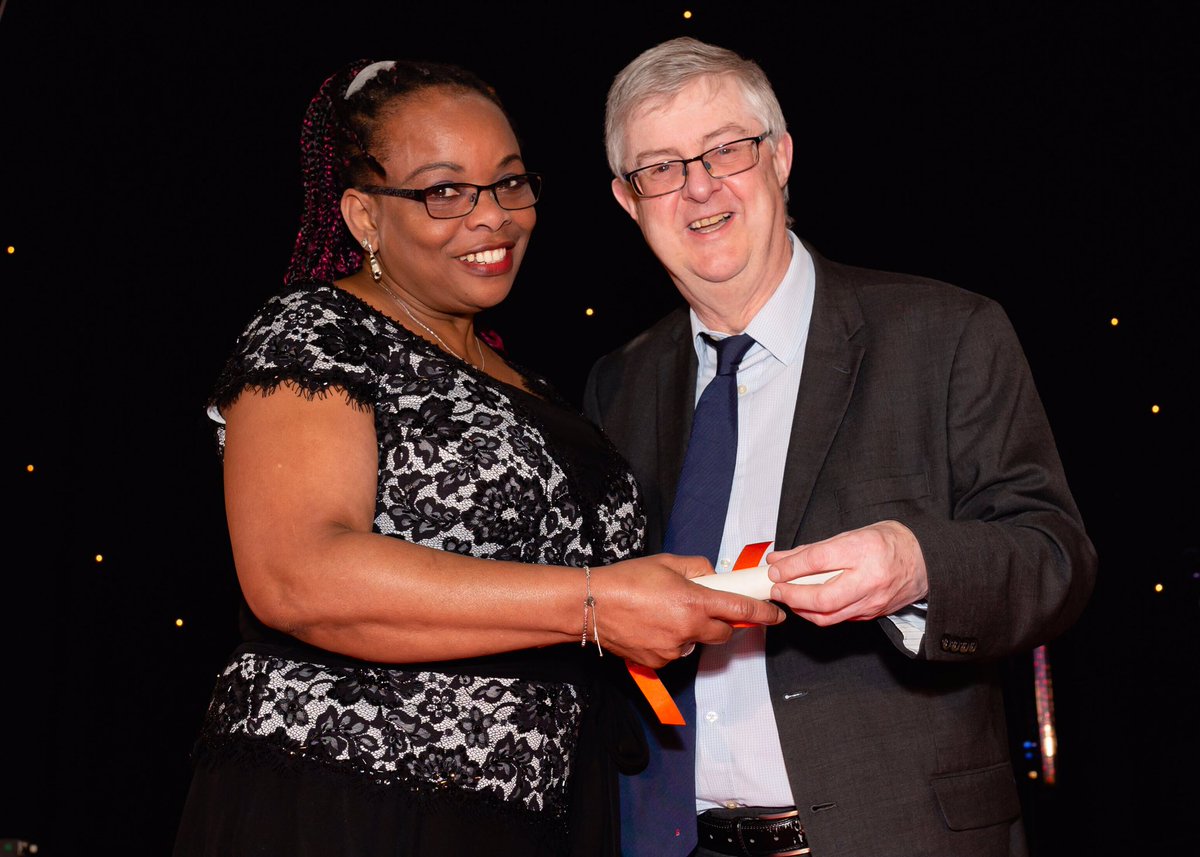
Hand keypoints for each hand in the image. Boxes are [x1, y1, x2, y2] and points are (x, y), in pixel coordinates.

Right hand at [593, 554, 785, 666]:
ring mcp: (674, 650)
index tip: (776, 614)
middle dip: (722, 621)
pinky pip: (677, 652)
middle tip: (707, 607)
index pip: (740, 610)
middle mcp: (688, 629)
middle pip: (723, 633)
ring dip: (693, 631)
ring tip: (665, 614)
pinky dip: (673, 641)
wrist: (590, 605)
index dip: (762, 613)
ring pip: (698, 642)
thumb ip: (698, 568)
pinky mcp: (659, 662)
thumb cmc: (625, 580)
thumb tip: (713, 576)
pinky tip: (653, 626)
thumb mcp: (667, 562)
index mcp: (694, 602)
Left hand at [766, 520, 927, 624]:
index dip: (790, 568)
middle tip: (777, 589)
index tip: (774, 570)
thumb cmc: (890, 542)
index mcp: (864, 550)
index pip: (818, 561)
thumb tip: (782, 559)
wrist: (926, 560)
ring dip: (801, 609)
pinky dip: (819, 613)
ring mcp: (872, 601)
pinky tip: (808, 603)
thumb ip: (816, 549)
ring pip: (828, 616)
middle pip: (821, 598)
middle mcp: (869, 579)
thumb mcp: (852, 534)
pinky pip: (839, 618)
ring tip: (788, 597)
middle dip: (792, 596)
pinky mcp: (873, 615)